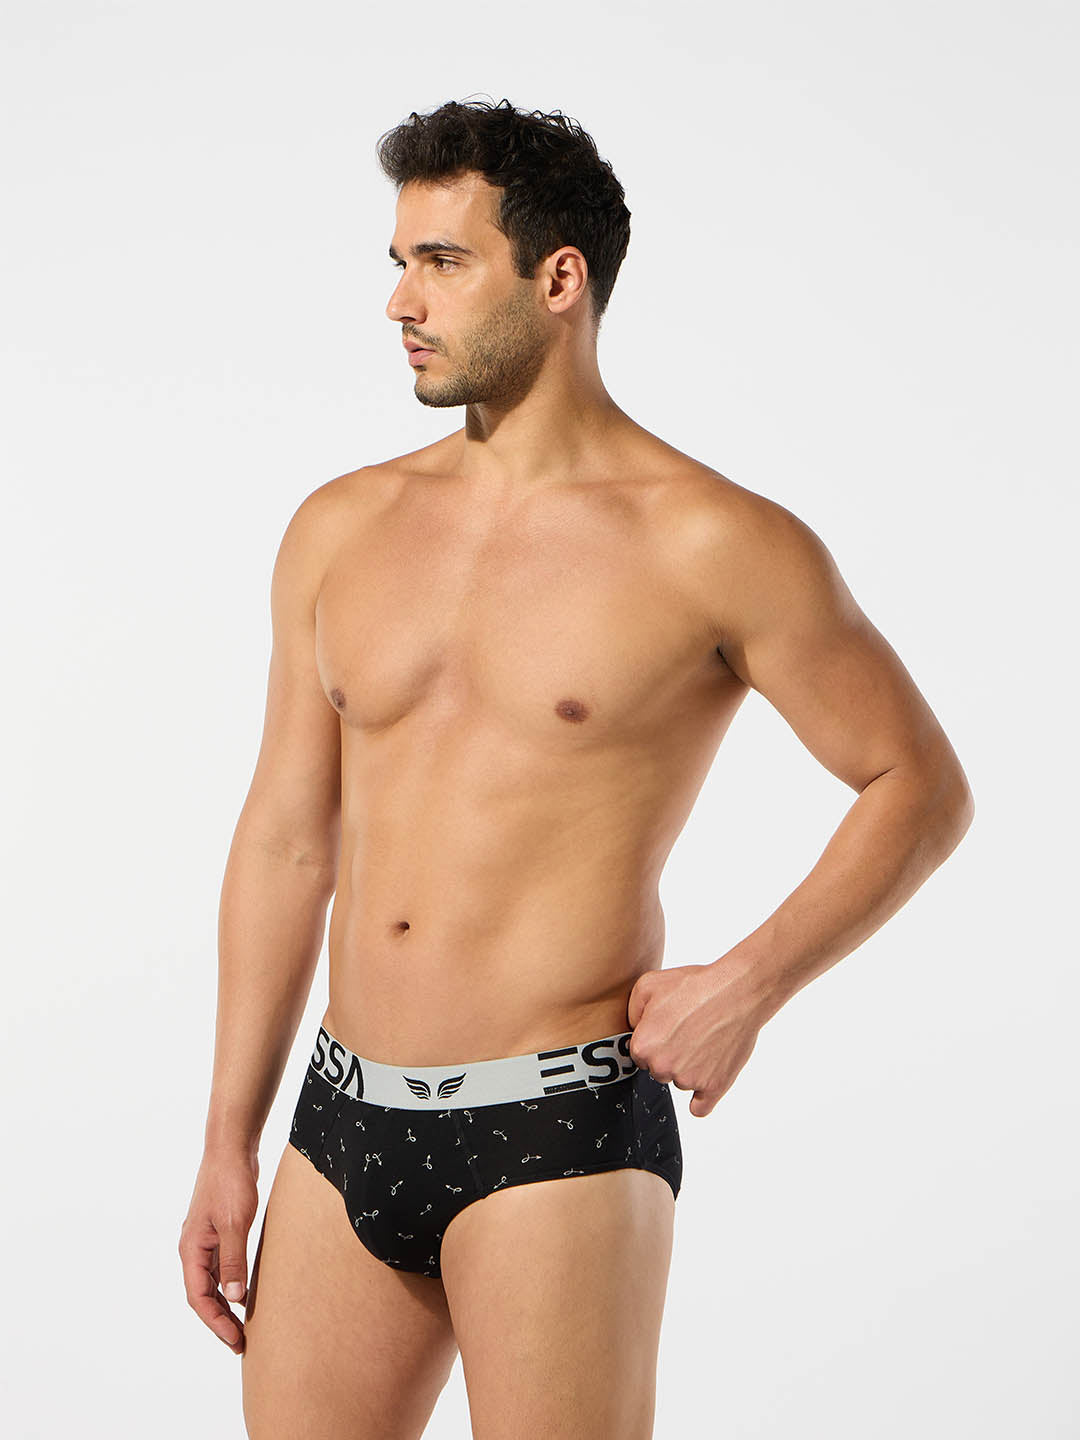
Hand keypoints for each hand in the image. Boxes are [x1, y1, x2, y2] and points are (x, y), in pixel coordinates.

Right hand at [178, 1148, 259, 1353]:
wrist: (232, 1148)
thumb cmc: (230, 1182)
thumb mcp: (234, 1223)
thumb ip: (233, 1261)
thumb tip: (233, 1299)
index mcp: (191, 1249)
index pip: (199, 1297)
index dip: (215, 1322)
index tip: (234, 1340)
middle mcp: (194, 1248)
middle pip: (203, 1294)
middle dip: (219, 1320)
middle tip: (240, 1343)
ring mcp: (205, 1239)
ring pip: (212, 1281)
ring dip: (225, 1304)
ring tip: (244, 1325)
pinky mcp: (219, 1231)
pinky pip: (222, 1266)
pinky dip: (231, 1283)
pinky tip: (246, 1292)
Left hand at [626, 959, 768, 1117]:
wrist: (736, 992)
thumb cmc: (695, 986)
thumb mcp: (648, 984)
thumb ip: (633, 1012)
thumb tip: (634, 1029)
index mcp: (643, 1046)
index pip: (640, 1054)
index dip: (654, 1040)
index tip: (668, 1029)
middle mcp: (663, 1067)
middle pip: (659, 1071)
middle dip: (669, 1055)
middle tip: (688, 1032)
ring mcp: (689, 1079)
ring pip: (681, 1082)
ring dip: (688, 1068)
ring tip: (704, 1039)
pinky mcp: (714, 1087)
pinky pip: (700, 1109)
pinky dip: (701, 1100)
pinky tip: (703, 1087)